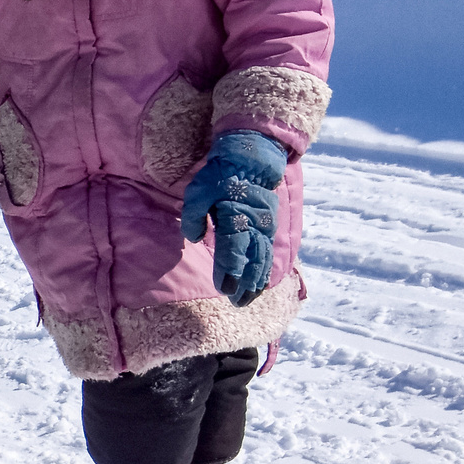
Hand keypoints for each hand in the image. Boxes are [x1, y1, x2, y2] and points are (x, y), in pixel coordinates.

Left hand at [179, 130, 288, 304]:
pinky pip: (268, 251)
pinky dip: (265, 268)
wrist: (251, 160)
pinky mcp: (269, 225)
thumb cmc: (220, 176)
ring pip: (263, 258)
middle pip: (252, 259)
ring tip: (249, 298)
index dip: (230, 271)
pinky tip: (261, 282)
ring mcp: (265, 225)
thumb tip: (194, 239)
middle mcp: (255, 224)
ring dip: (257, 279)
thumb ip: (193, 217)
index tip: (226, 290)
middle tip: (238, 303)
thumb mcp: (198, 191)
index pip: (233, 250)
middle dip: (245, 283)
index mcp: (236, 217)